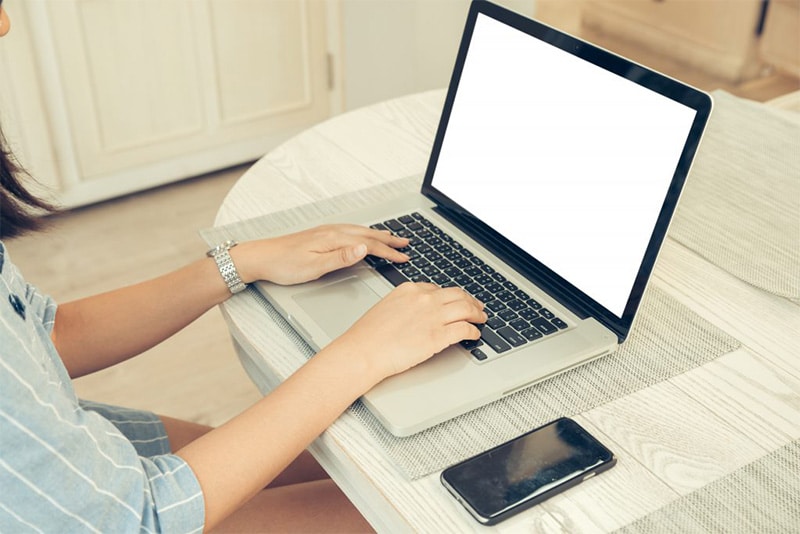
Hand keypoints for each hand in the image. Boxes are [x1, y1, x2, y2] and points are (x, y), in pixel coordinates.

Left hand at [233, 224, 408, 284]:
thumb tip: (363, 249)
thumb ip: (341, 258)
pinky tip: (363, 236)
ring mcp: (326, 232)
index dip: (388, 252)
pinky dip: (364, 234)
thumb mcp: (314, 267)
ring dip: (378, 235)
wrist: (260, 257)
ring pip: (360, 231)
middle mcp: (332, 232)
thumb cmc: (284, 265)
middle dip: (389, 240)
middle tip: (407, 244)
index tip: (403, 257)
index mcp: (334, 239)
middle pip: (367, 235)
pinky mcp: (320, 235)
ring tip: (391, 238)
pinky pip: (350, 231)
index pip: (369, 245)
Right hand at [331, 283, 486, 382]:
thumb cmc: (368, 336)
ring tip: (481, 318)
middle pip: (457, 295)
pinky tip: (474, 334)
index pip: (438, 289)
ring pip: (467, 309)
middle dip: (470, 301)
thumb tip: (416, 313)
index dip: (451, 296)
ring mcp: (434, 316)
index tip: (455, 301)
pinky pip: (465, 329)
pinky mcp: (440, 336)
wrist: (363, 351)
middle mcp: (425, 299)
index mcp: (410, 290)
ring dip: (477, 314)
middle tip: (477, 307)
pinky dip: (474, 331)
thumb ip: (405, 306)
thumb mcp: (386, 308)